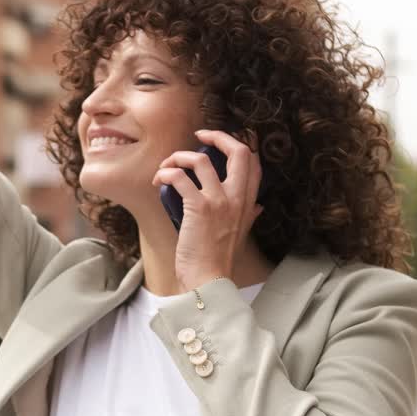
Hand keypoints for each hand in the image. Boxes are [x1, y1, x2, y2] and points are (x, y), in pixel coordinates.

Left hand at [151, 129, 263, 290]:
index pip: (253, 161)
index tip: (218, 141)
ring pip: (200, 160)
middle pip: (238, 151)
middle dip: (217, 136)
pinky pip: (179, 177)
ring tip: (167, 165)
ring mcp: (219, 201)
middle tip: (199, 136)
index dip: (237, 143)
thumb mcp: (242, 234)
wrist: (208, 280)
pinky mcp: (198, 208)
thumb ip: (250, 217)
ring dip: (179, 156)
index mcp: (248, 202)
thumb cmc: (219, 259)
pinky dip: (166, 173)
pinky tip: (158, 180)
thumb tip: (258, 206)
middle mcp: (237, 198)